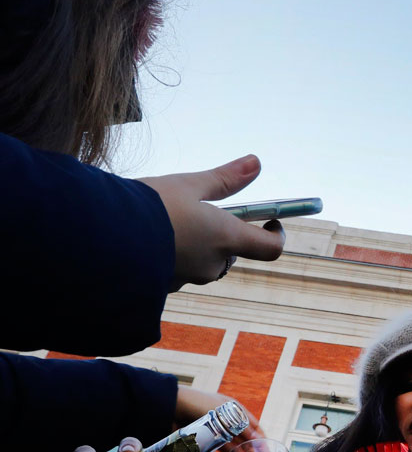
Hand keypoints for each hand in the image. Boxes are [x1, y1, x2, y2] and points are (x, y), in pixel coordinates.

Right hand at [138, 155, 285, 289]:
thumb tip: (256, 163)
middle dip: (219, 235)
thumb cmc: (146, 207)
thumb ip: (223, 179)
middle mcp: (211, 264)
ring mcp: (186, 279)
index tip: (269, 220)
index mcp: (226, 239)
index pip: (270, 248)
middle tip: (196, 211)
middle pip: (230, 253)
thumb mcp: (186, 185)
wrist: (96, 239)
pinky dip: (166, 257)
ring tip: (161, 222)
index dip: (275, 235)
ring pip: (199, 262)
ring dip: (191, 245)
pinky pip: (172, 271)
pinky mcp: (160, 288)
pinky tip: (143, 240)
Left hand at [173, 385, 265, 451]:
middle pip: (242, 443)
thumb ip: (243, 427)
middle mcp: (225, 424)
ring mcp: (212, 434)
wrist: (169, 407)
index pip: (253, 430)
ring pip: (228, 451)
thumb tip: (259, 439)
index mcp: (234, 413)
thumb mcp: (225, 413)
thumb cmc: (199, 403)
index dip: (261, 444)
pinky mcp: (198, 444)